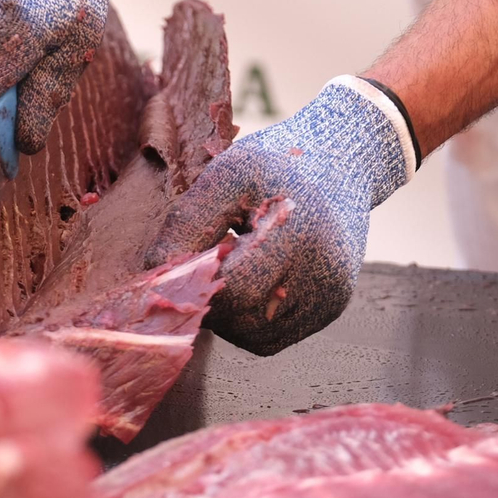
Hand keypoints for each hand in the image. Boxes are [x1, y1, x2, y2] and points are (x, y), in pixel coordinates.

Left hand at [145, 78, 417, 354]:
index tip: (182, 259)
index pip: (233, 290)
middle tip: (207, 258)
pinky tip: (253, 277)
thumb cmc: (275, 164)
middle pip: (241, 320)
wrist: (342, 160)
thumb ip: (186, 224)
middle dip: (209, 297)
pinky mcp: (331, 309)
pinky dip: (249, 317)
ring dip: (227, 311)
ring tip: (233, 263)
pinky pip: (272, 337)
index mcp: (299, 233)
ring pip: (253, 337)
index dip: (195, 282)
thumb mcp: (226, 174)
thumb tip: (155, 279)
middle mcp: (324, 273)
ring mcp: (332, 297)